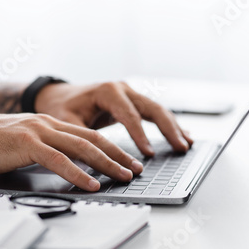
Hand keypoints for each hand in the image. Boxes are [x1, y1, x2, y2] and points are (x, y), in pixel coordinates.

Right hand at [0, 113, 143, 190]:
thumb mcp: (22, 143)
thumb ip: (43, 150)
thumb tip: (63, 166)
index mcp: (49, 123)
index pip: (88, 135)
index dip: (111, 147)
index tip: (127, 159)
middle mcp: (48, 124)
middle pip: (93, 139)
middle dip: (118, 155)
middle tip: (136, 168)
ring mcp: (39, 131)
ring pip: (82, 148)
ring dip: (107, 163)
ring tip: (124, 176)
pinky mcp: (27, 143)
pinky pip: (59, 160)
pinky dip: (78, 173)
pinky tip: (92, 184)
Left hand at [35, 81, 192, 155]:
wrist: (61, 95)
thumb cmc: (62, 108)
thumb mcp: (65, 121)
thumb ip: (80, 136)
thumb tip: (92, 159)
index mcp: (107, 91)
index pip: (129, 115)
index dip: (140, 135)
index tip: (149, 154)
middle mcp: (122, 89)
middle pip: (152, 108)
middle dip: (168, 129)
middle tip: (180, 147)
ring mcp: (130, 93)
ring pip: (158, 110)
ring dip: (174, 127)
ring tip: (187, 144)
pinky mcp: (133, 101)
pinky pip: (154, 113)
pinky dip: (168, 124)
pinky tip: (183, 135)